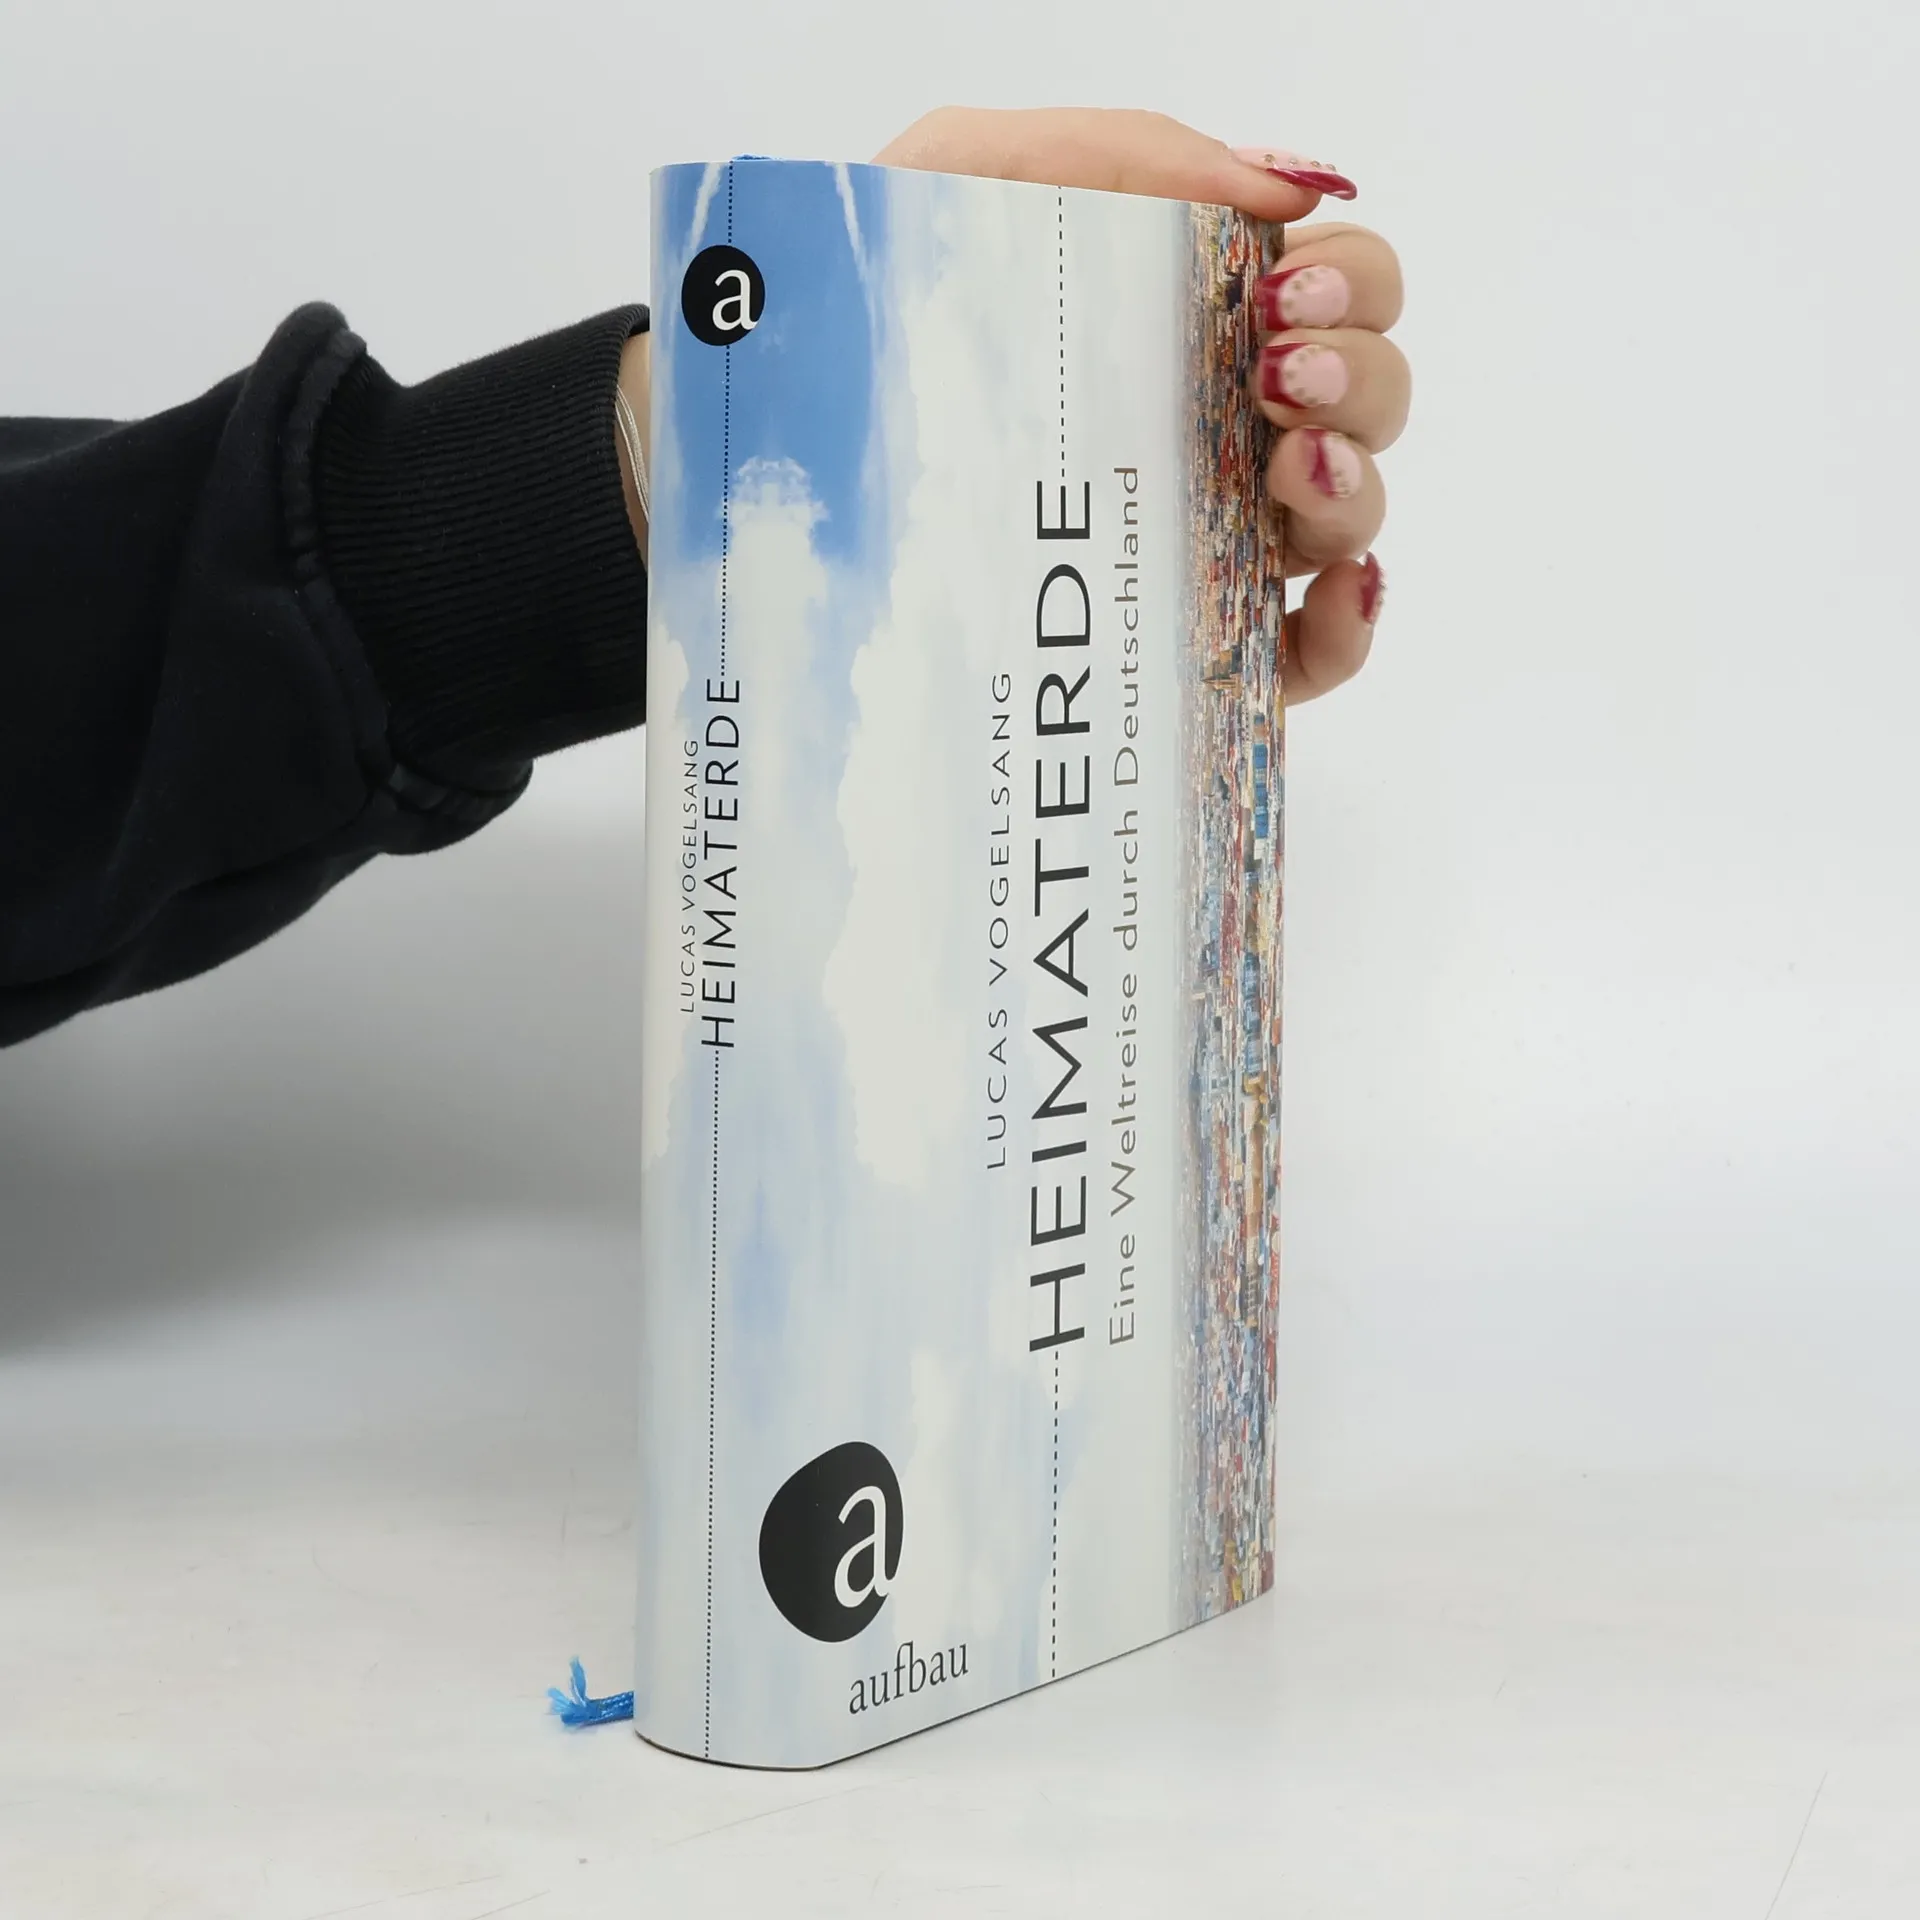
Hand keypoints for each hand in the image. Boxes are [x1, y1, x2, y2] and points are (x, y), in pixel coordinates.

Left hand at [875, 108, 1404, 704]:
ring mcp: (1205, 548)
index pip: (1332, 292)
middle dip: (1360, 374)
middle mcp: (1211, 432)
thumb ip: (1122, 153)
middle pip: (1368, 399)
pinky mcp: (1186, 658)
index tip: (1283, 290)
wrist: (772, 476)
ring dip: (1356, 484)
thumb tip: (1294, 187)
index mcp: (1180, 327)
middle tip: (1276, 373)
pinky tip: (1334, 588)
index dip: (1349, 281)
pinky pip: (1314, 654)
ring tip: (1285, 464)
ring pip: (1351, 516)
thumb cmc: (864, 331)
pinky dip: (1352, 623)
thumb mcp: (962, 182)